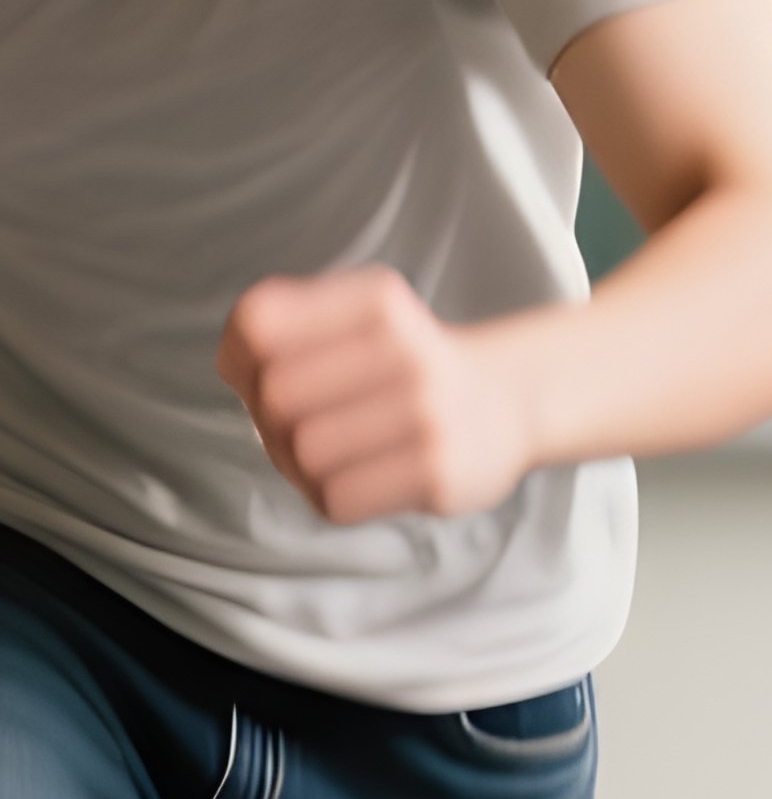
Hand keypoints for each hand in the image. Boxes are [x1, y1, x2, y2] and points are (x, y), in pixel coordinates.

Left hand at [217, 265, 536, 524]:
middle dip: (269, 418)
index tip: (264, 372)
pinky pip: (338, 498)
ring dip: (298, 463)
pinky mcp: (440, 473)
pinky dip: (332, 494)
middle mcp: (409, 349)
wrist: (508, 402)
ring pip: (302, 452)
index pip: (258, 323)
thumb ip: (285, 323)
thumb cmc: (406, 364)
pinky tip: (356, 479)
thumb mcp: (359, 313)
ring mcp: (429, 414)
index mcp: (379, 300)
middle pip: (275, 395)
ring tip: (327, 454)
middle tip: (295, 424)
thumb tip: (236, 367)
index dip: (239, 356)